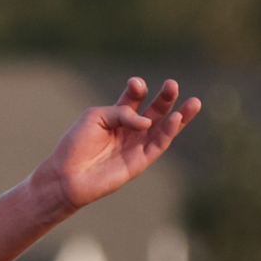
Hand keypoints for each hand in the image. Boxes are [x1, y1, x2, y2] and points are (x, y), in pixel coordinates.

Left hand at [34, 78, 199, 211]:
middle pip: (154, 110)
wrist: (66, 176)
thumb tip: (147, 122)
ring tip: (194, 102)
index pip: (133, 98)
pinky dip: (170, 132)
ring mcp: (136, 145)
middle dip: (165, 97)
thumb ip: (122, 112)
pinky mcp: (140, 161)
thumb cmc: (75, 145)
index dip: (137, 89)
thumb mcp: (95, 117)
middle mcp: (129, 129)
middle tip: (172, 84)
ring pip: (164, 128)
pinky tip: (176, 119)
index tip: (135, 85)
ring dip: (180, 115)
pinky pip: (159, 144)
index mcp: (115, 116)